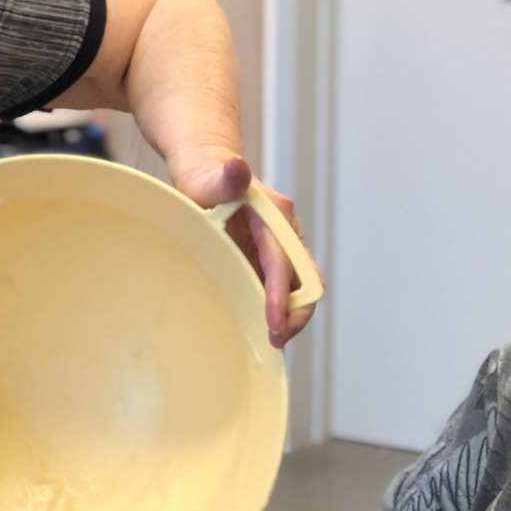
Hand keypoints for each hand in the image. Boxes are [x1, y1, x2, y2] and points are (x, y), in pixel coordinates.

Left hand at [171, 153, 317, 347]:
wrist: (206, 172)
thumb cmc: (205, 176)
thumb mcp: (208, 178)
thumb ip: (224, 178)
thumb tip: (237, 167)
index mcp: (277, 216)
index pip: (285, 262)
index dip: (281, 294)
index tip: (273, 323)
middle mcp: (285, 235)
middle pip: (305, 281)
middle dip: (296, 313)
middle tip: (275, 340)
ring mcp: (279, 250)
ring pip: (296, 291)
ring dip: (287, 317)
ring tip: (267, 343)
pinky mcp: (268, 263)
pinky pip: (279, 292)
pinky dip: (274, 312)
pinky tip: (257, 330)